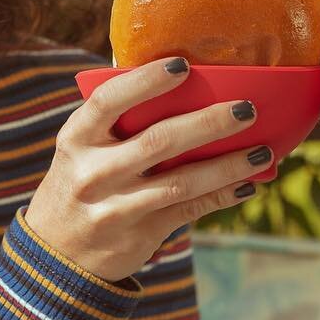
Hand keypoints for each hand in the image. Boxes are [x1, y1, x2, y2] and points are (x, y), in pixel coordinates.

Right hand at [26, 57, 265, 282]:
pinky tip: (249, 185)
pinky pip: (190, 210)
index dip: (146, 81)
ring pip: (182, 181)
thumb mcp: (82, 149)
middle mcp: (94, 172)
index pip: (109, 101)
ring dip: (229, 165)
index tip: (184, 65)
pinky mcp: (140, 233)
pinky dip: (223, 196)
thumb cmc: (83, 181)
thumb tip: (188, 82)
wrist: (56, 254)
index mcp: (77, 138)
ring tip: (263, 151)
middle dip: (208, 123)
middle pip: (158, 141)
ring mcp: (116, 207)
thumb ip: (119, 121)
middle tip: (247, 108)